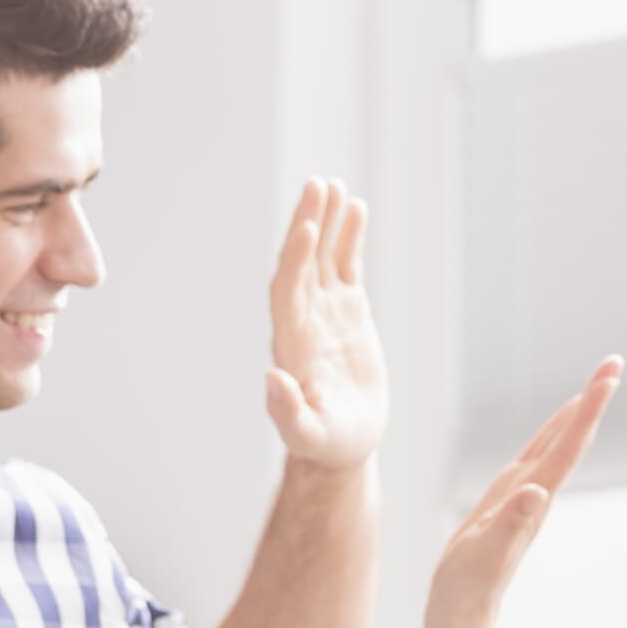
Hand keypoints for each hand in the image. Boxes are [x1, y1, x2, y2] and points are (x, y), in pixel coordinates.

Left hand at [264, 178, 386, 470]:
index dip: (295, 259)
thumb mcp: (310, 436)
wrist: (343, 443)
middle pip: (302, 262)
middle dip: (308, 223)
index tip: (306, 227)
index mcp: (292, 344)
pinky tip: (356, 207)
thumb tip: (270, 378)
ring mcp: (326, 311)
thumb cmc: (327, 444)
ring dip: (326, 220)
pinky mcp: (348, 311)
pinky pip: (346, 265)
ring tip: (333, 183)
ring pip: (323, 256)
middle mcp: (304, 319)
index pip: (288, 291)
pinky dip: (350, 237)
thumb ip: (289, 413)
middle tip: (317, 184)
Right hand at [422, 357, 623, 627]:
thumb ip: (510, 525)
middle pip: (570, 439)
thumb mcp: (484, 557)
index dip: (588, 409)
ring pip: (556, 447)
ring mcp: (523, 500)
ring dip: (576, 416)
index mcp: (531, 500)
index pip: (566, 446)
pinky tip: (554, 432)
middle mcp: (534, 495)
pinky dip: (549, 438)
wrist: (462, 619)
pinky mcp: (508, 506)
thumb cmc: (468, 590)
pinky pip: (535, 460)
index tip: (610, 376)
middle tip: (614, 362)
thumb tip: (537, 492)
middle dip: (591, 400)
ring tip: (593, 386)